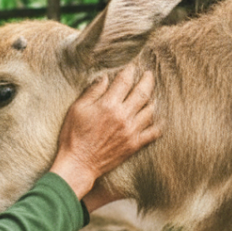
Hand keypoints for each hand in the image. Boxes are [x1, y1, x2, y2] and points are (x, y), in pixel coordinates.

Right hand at [49, 67, 159, 201]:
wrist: (78, 163)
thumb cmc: (74, 136)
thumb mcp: (77, 109)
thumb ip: (92, 92)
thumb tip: (105, 78)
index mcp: (108, 105)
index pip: (124, 81)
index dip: (129, 71)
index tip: (131, 67)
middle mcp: (123, 116)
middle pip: (142, 92)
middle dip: (147, 80)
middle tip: (149, 74)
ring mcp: (131, 131)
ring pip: (151, 110)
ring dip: (153, 99)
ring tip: (152, 94)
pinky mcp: (134, 144)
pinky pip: (153, 132)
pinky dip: (158, 123)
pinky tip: (158, 118)